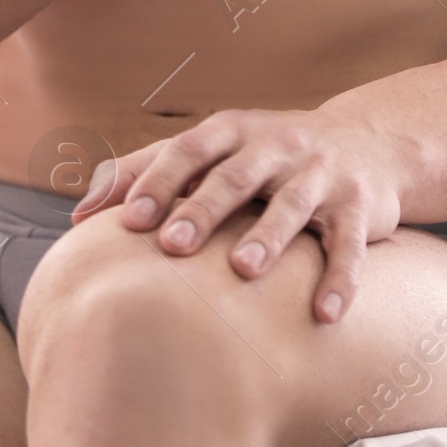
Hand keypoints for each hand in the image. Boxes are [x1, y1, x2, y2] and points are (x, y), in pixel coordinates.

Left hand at [71, 108, 410, 321]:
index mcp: (234, 131)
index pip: (189, 150)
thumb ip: (148, 171)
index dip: (158, 182)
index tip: (127, 221)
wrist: (368, 141)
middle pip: (236, 175)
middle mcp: (277, 145)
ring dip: (268, 236)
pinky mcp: (359, 207)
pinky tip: (324, 315)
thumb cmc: (268, 154)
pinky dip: (340, 278)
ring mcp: (321, 174)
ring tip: (242, 269)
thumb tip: (78, 215)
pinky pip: (350, 244)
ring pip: (293, 204)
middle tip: (173, 246)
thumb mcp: (215, 149)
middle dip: (204, 209)